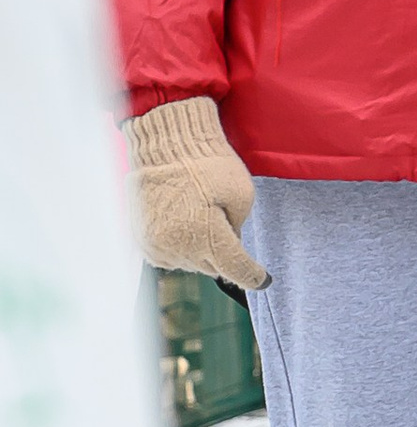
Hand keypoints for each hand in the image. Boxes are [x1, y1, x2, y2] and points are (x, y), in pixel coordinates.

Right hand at [125, 97, 267, 291]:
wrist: (164, 146)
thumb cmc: (208, 164)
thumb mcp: (241, 194)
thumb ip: (238, 228)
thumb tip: (230, 246)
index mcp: (208, 237)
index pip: (236, 269)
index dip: (253, 276)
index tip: (264, 280)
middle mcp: (180, 247)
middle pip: (214, 268)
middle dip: (224, 254)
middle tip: (221, 220)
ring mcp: (158, 246)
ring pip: (192, 263)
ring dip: (201, 250)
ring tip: (198, 215)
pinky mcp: (143, 241)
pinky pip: (170, 256)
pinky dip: (181, 246)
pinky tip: (183, 221)